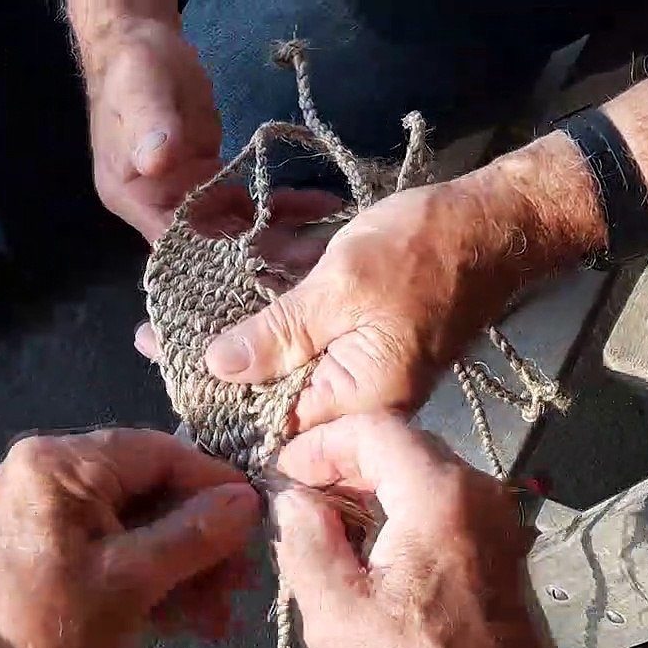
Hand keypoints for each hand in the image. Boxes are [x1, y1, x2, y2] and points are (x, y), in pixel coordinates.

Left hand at [0, 429, 260, 647]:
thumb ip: (194, 534)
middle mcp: (52, 474)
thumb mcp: (131, 580)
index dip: (214, 483)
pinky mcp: (52, 548)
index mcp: (61, 463)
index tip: (258, 515)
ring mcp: (50, 512)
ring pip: (140, 525)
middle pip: (152, 491)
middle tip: (242, 578)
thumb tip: (250, 500)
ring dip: (186, 568)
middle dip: (202, 539)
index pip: (158, 452)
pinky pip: (117, 548)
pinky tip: (192, 619)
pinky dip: (153, 580)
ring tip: (223, 613)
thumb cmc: (48, 625)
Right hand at [83, 19, 342, 244]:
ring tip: (329, 238)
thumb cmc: (133, 71)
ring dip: (283, 236)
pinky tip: (321, 206)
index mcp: (135, 198)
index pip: (176, 241)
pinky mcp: (218, 185)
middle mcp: (163, 209)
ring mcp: (193, 199)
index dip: (217, 256)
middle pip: (215, 245)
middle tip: (313, 256)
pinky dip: (286, 208)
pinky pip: (253, 206)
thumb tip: (158, 159)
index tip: (262, 261)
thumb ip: (151, 126)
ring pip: (240, 232)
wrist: (145, 47)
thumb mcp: (141, 92)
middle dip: (263, 253)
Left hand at [199, 133, 602, 429]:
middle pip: (271, 395)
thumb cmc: (424, 252)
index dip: (214, 400)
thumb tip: (217, 370)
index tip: (162, 369)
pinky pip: (307, 337)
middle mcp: (358, 396)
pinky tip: (225, 298)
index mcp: (357, 401)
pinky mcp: (364, 337)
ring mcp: (361, 366)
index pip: (271, 425)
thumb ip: (278, 334)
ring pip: (284, 363)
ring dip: (235, 338)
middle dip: (214, 367)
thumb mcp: (341, 288)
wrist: (495, 223)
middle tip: (153, 338)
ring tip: (173, 318)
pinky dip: (271, 317)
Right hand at [271, 413, 578, 647]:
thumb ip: (306, 544)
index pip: (374, 428)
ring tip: (327, 520)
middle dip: (344, 460)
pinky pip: (444, 496)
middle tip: (300, 493)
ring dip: (371, 482)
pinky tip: (370, 541)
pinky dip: (402, 502)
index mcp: (439, 495)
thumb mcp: (340, 615)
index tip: (285, 471)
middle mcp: (477, 489)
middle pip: (401, 442)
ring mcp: (496, 511)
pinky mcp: (501, 537)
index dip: (321, 442)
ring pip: (423, 467)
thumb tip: (291, 499)